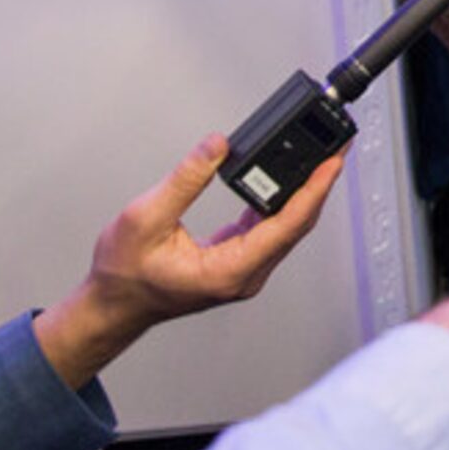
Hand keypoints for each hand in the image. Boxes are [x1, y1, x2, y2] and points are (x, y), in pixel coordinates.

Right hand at [34, 132, 342, 387]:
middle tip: (337, 147)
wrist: (112, 304)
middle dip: (318, 184)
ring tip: (321, 156)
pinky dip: (282, 201)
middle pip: (296, 224)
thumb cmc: (124, 274)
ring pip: (286, 226)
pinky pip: (270, 228)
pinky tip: (288, 178)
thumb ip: (184, 180)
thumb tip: (216, 146)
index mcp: (230, 270)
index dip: (314, 190)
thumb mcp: (145, 218)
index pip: (287, 225)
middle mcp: (245, 273)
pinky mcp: (237, 259)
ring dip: (304, 191)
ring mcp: (244, 269)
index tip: (334, 161)